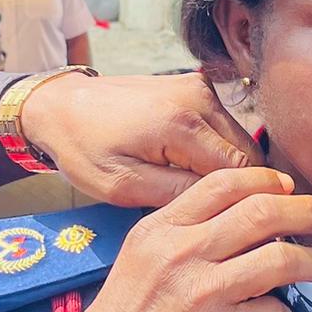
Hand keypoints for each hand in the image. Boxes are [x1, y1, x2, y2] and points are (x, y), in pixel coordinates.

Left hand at [19, 71, 261, 207]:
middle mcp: (199, 98)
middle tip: (219, 214)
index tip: (239, 225)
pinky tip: (190, 166)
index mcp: (182, 123)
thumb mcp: (125, 186)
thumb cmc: (85, 149)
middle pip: (248, 153)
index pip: (243, 171)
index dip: (245, 201)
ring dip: (228, 168)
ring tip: (199, 190)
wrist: (62, 106)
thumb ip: (180, 194)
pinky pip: (223, 126)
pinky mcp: (196, 86)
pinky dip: (216, 149)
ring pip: (240, 139)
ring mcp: (200, 87)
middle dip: (240, 185)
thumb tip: (229, 205)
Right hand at [39, 168, 311, 311]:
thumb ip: (182, 234)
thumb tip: (242, 219)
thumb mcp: (138, 259)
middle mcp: (181, 253)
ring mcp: (202, 293)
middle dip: (304, 210)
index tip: (288, 188)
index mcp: (158, 229)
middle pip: (262, 212)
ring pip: (280, 258)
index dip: (266, 180)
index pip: (223, 183)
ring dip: (310, 262)